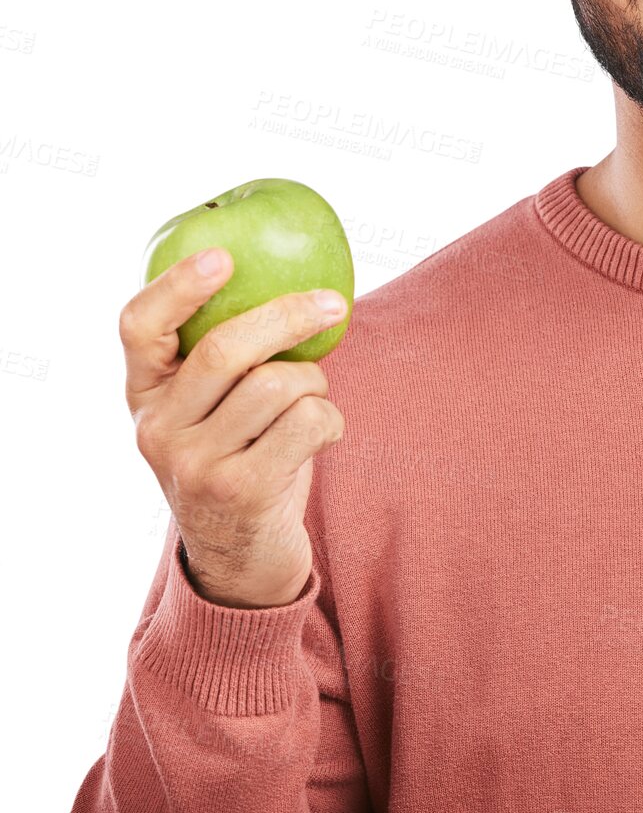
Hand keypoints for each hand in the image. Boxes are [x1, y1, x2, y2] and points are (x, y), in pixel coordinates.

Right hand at [121, 247, 347, 608]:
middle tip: (333, 302)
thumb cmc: (241, 455)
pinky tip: (322, 435)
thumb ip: (228, 359)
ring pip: (279, 384)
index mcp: (145, 393)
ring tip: (312, 402)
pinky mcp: (240, 491)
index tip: (222, 256)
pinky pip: (308, 421)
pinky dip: (331, 419)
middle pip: (225, 349)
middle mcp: (158, 428)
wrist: (242, 556)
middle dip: (290, 315)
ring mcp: (194, 464)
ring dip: (316, 383)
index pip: (139, 326)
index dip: (177, 286)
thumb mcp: (212, 409)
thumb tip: (298, 281)